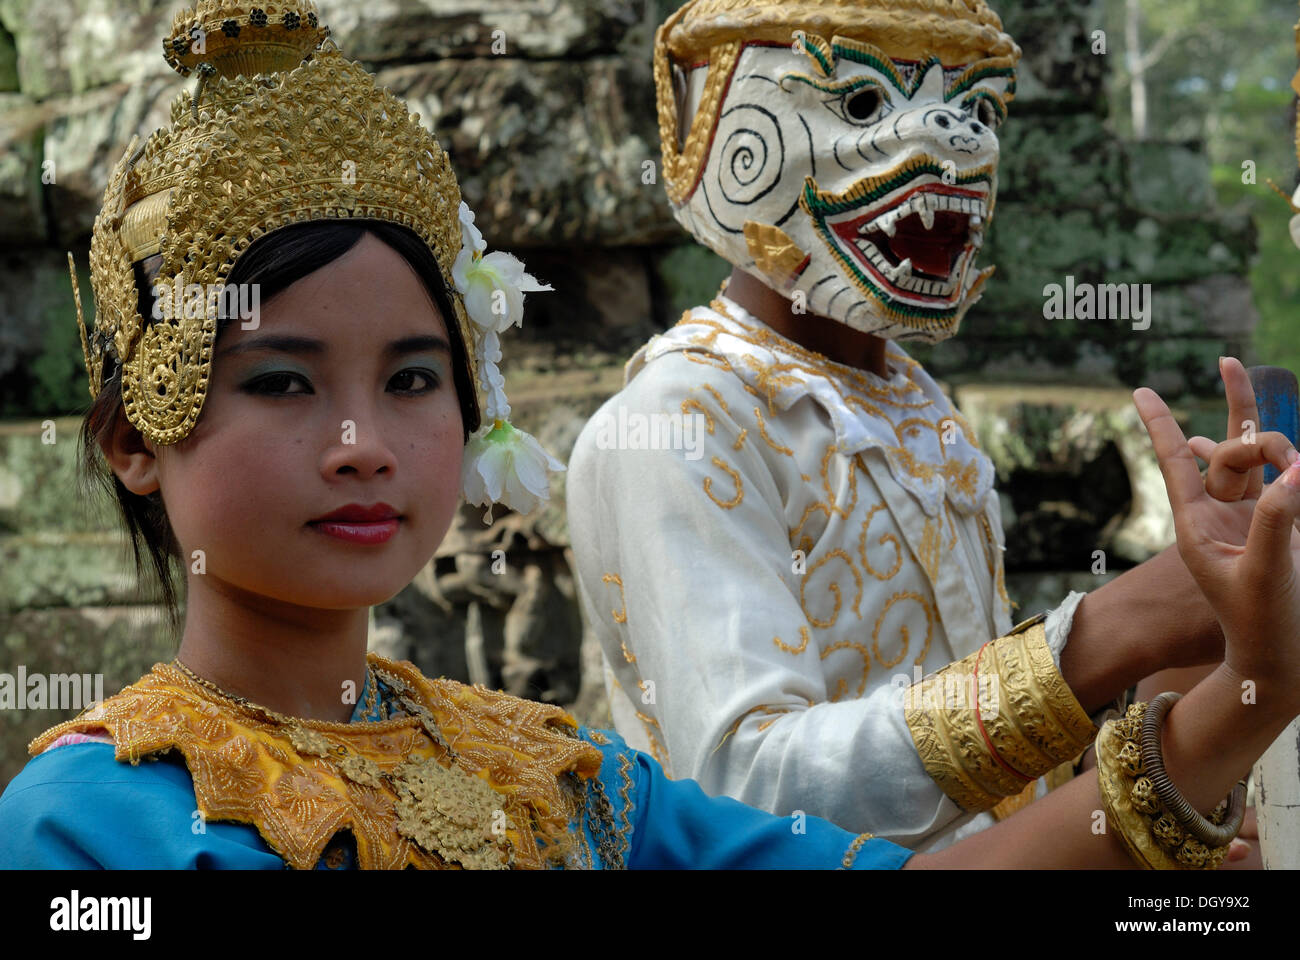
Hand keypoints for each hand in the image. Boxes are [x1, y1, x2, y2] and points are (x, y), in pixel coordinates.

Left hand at [1132, 382, 1299, 710]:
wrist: (1284, 662)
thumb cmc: (1263, 626)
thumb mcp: (1265, 573)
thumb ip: (1276, 521)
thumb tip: (1296, 472)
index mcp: (1197, 526)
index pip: (1177, 462)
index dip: (1161, 425)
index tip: (1140, 389)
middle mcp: (1219, 516)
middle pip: (1231, 453)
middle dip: (1257, 439)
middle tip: (1292, 461)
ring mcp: (1251, 520)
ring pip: (1261, 463)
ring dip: (1280, 453)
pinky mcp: (1281, 527)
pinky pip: (1284, 484)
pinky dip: (1293, 474)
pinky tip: (1299, 473)